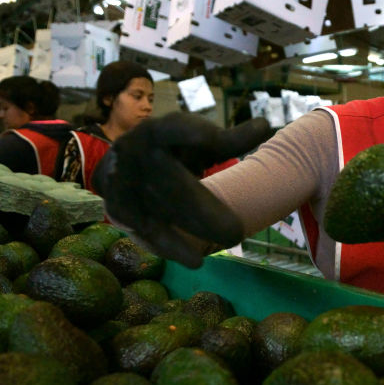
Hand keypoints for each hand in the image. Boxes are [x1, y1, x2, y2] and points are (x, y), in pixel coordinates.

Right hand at [92, 115, 272, 267]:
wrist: (120, 164)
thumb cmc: (171, 150)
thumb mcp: (199, 144)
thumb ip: (229, 140)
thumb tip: (265, 125)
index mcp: (157, 132)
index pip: (171, 128)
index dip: (187, 131)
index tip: (210, 137)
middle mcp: (135, 153)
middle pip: (169, 182)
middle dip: (200, 211)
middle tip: (235, 233)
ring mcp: (122, 181)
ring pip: (153, 212)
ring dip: (177, 238)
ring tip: (203, 259)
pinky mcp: (118, 206)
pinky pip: (142, 229)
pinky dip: (166, 245)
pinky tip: (192, 258)